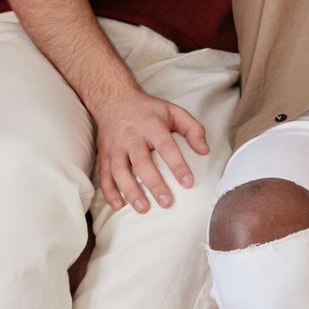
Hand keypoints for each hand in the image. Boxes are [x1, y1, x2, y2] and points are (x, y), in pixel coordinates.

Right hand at [89, 87, 208, 213]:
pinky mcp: (104, 155)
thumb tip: (205, 151)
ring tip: (144, 208)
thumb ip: (192, 129)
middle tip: (167, 202)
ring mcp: (115, 147)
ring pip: (120, 171)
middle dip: (154, 183)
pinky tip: (118, 206)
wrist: (114, 100)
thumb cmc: (149, 111)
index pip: (166, 146)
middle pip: (142, 162)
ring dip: (130, 191)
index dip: (177, 165)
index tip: (188, 183)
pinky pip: (104, 175)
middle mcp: (131, 136)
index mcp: (151, 125)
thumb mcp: (173, 111)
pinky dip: (109, 192)